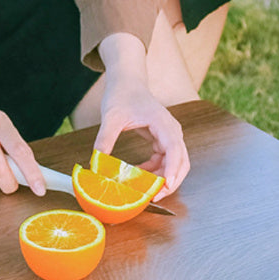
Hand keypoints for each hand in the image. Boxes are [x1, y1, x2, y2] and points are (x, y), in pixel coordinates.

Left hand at [94, 34, 189, 200]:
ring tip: (146, 191)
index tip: (163, 187)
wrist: (127, 81)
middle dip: (171, 182)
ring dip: (164, 179)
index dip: (171, 171)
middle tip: (155, 198)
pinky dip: (155, 171)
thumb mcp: (111, 117)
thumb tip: (96, 162)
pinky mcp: (163, 139)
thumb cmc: (122, 95)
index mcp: (164, 123)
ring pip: (176, 164)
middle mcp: (172, 130)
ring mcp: (169, 135)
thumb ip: (104, 139)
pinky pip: (165, 160)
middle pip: (182, 162)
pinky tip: (139, 174)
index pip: (175, 150)